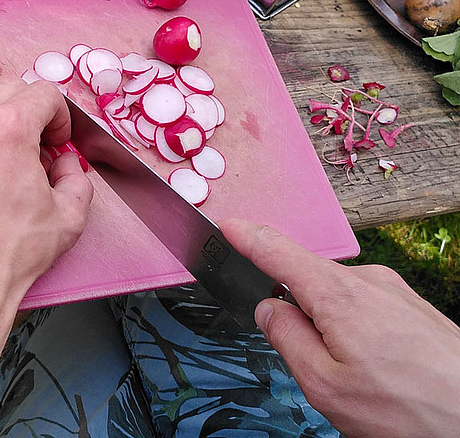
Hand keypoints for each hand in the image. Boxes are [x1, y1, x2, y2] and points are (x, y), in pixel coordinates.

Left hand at [0, 78, 92, 437]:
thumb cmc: (6, 256)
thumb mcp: (69, 216)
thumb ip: (77, 177)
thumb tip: (66, 163)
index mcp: (7, 129)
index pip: (44, 93)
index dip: (61, 116)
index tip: (60, 140)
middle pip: (9, 87)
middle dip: (32, 110)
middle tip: (40, 145)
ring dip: (0, 115)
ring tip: (11, 154)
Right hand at [222, 219, 459, 437]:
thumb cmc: (411, 410)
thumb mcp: (324, 385)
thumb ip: (285, 338)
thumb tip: (269, 309)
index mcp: (337, 294)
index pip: (277, 250)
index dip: (245, 236)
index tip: (224, 225)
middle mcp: (368, 281)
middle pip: (307, 281)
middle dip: (296, 315)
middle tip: (315, 367)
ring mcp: (394, 292)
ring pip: (337, 300)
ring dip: (329, 330)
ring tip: (357, 380)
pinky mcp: (412, 307)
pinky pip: (365, 308)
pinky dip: (356, 333)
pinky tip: (376, 371)